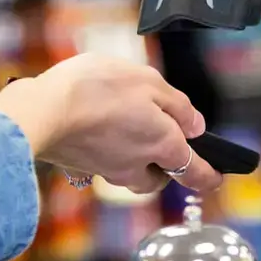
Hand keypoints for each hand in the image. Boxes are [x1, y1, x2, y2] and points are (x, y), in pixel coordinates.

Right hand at [0, 53, 220, 193]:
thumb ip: (177, 105)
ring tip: (127, 128)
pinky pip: (104, 163)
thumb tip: (196, 127)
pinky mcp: (81, 166)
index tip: (216, 178)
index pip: (194, 171)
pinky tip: (98, 124)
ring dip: (136, 160)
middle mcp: (137, 164)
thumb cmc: (98, 89)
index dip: (208, 177)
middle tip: (164, 146)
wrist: (44, 110)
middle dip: (165, 168)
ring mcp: (107, 168)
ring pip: (131, 174)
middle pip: (158, 178)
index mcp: (162, 143)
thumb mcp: (148, 82)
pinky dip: (108, 149)